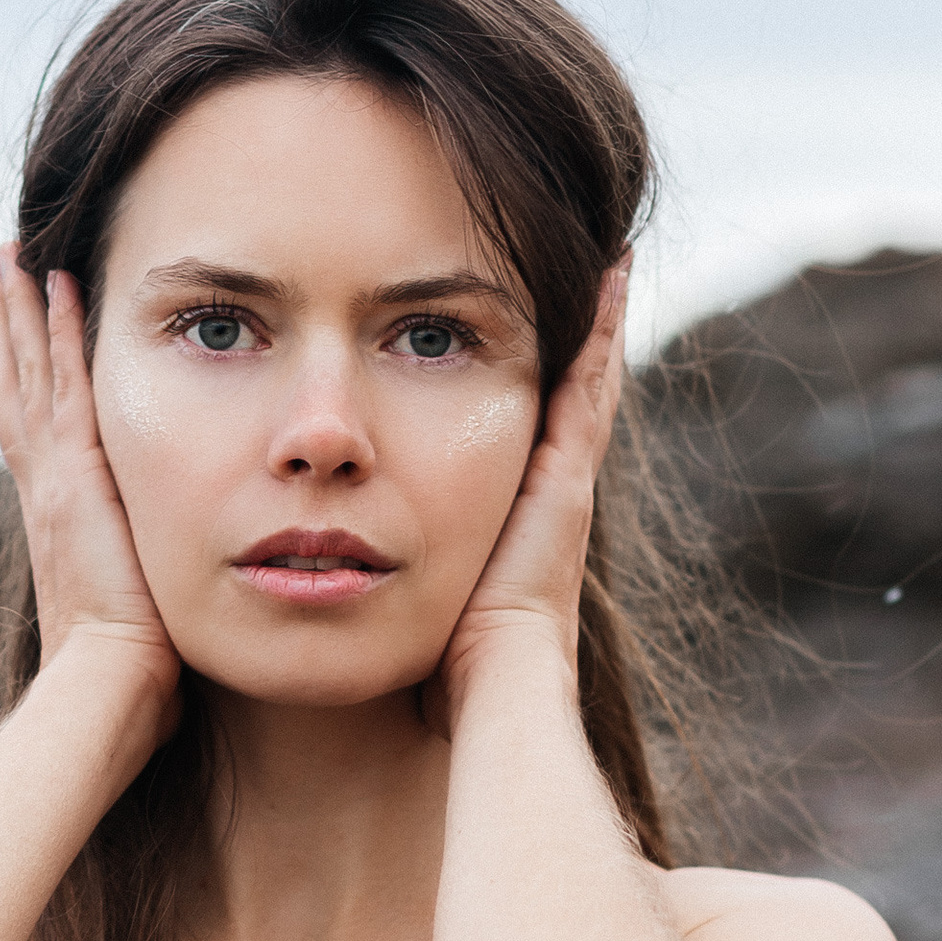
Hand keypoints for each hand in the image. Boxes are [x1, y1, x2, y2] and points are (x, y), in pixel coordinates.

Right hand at [0, 248, 181, 729]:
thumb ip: (146, 591)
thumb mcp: (137, 619)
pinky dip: (57, 332)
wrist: (109, 690)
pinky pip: (64, 384)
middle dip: (8, 328)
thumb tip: (171, 606)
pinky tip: (55, 283)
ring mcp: (54, 479)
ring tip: (10, 257)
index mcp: (58, 521)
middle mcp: (44, 491)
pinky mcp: (75, 474)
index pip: (33, 432)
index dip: (24, 379)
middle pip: (15, 387)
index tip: (20, 330)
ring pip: (28, 374)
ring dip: (20, 312)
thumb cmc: (130, 678)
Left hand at [432, 255, 630, 728]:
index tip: (525, 321)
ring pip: (585, 379)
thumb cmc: (441, 661)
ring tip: (607, 253)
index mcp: (514, 512)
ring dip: (596, 319)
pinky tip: (610, 278)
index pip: (527, 425)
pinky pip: (588, 388)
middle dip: (574, 333)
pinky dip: (603, 332)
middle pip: (567, 393)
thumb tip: (331, 556)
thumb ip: (393, 563)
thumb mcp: (414, 591)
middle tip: (589, 261)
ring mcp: (564, 479)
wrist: (488, 687)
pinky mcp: (569, 475)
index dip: (528, 375)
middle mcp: (549, 489)